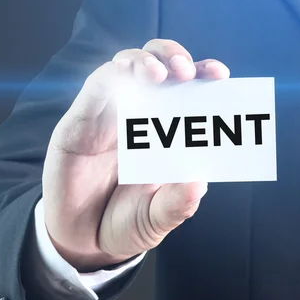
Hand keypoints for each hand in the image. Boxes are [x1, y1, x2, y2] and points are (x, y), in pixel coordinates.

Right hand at [42, 39, 229, 270]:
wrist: (82, 243)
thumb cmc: (125, 223)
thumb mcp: (157, 218)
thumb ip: (177, 204)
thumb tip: (199, 183)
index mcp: (166, 129)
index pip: (187, 88)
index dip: (203, 73)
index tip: (220, 75)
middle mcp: (139, 114)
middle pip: (158, 63)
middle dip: (174, 57)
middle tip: (185, 71)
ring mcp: (109, 114)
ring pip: (126, 65)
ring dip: (144, 62)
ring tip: (157, 74)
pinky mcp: (79, 122)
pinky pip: (94, 90)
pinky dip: (109, 77)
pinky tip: (121, 76)